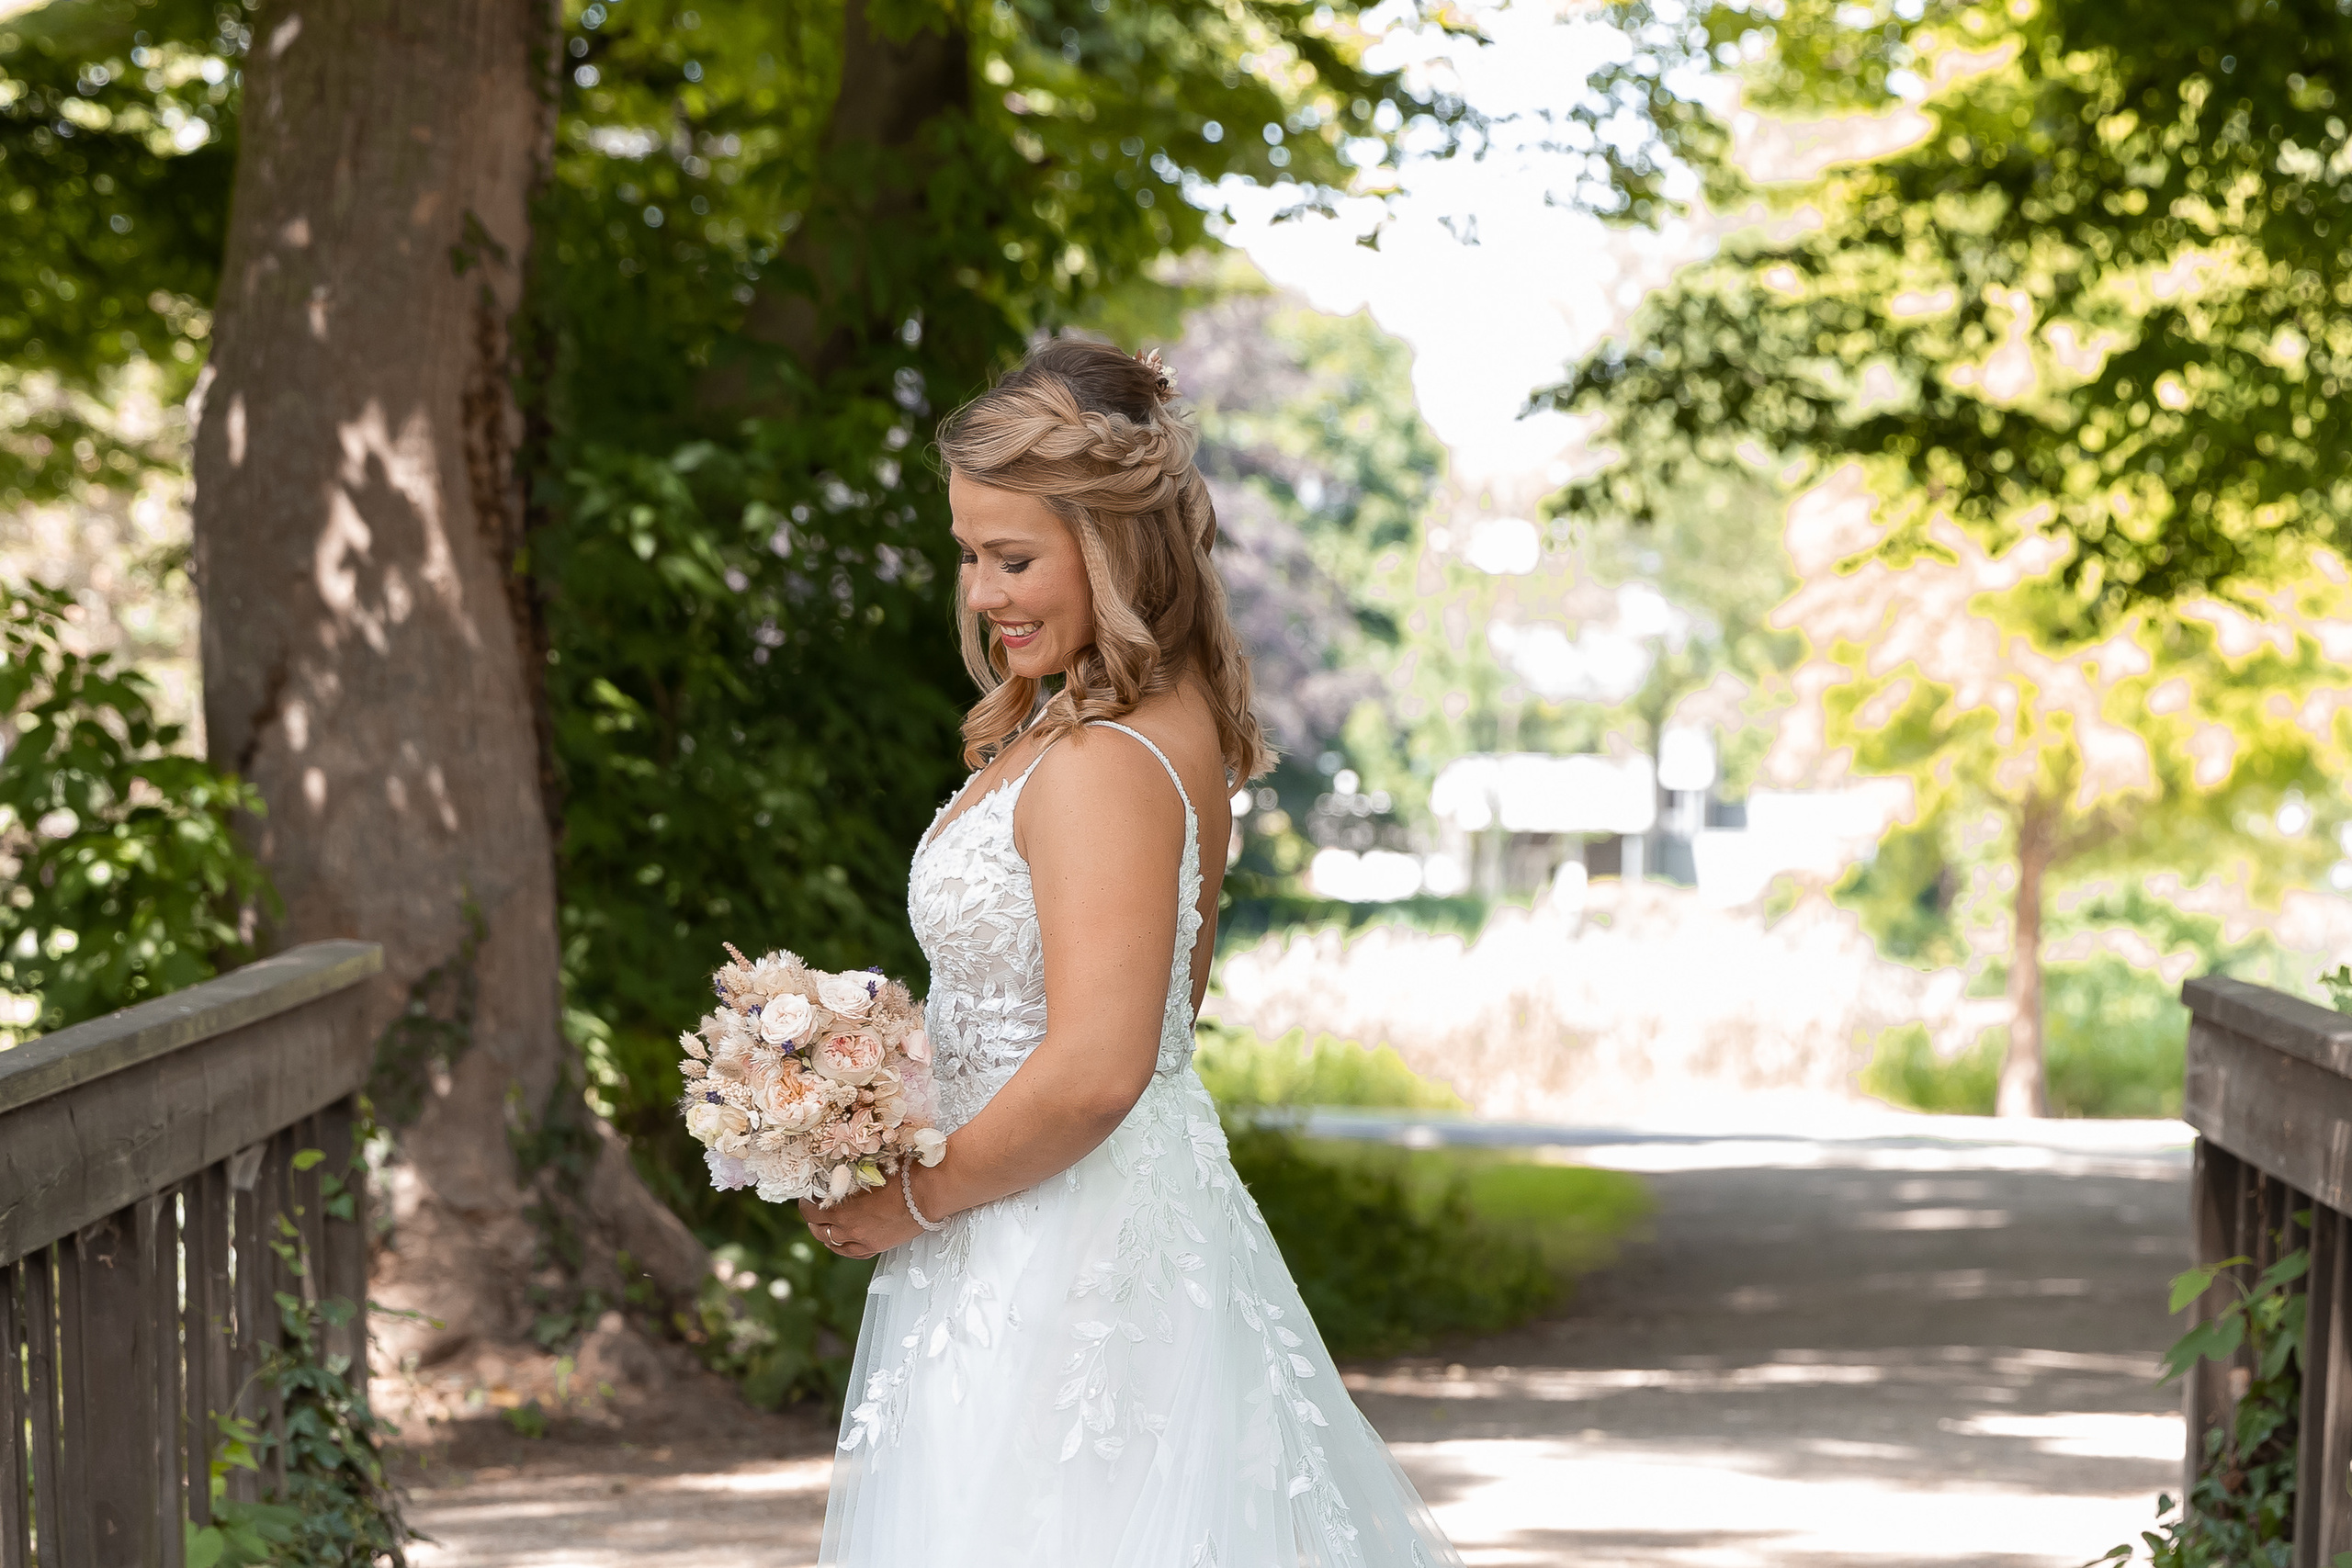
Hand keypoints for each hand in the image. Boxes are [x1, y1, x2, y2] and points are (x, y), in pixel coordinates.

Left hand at [799, 1177, 921, 1258]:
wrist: (928, 1192)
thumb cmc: (902, 1174)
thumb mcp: (868, 1168)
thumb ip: (850, 1174)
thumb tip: (836, 1170)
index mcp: (843, 1209)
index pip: (811, 1211)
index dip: (806, 1204)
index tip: (808, 1196)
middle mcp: (849, 1228)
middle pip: (819, 1229)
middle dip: (812, 1219)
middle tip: (813, 1209)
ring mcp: (863, 1240)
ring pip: (833, 1243)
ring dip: (824, 1233)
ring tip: (822, 1225)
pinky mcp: (878, 1246)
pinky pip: (853, 1253)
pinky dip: (842, 1247)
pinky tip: (840, 1243)